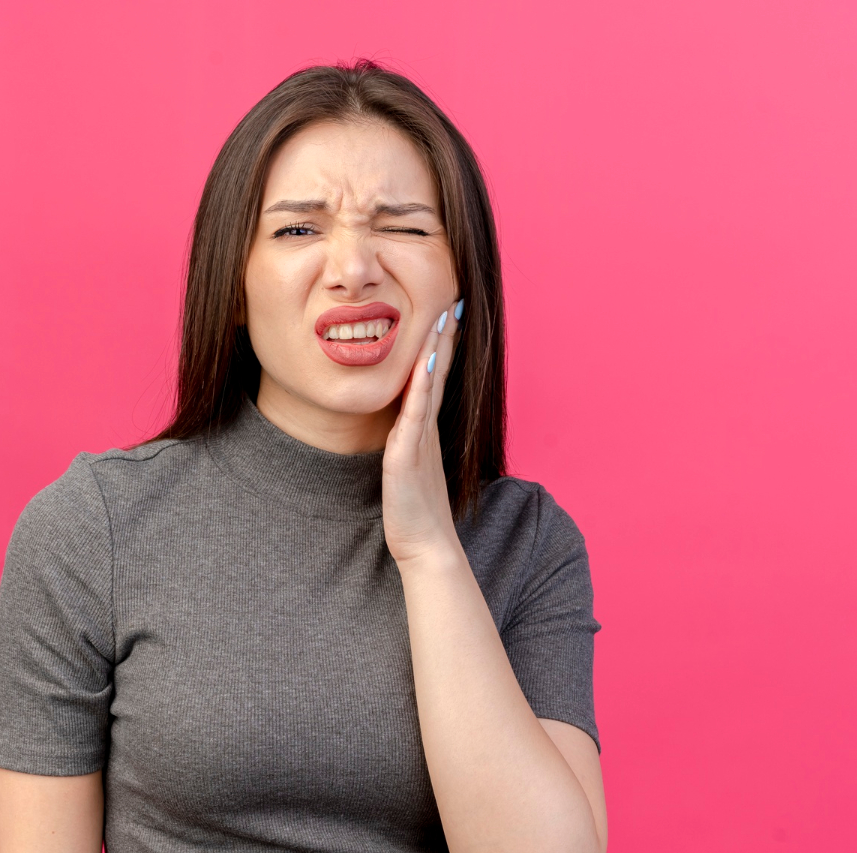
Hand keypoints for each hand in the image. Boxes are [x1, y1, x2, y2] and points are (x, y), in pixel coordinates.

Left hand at [382, 300, 462, 568]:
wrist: (427, 546)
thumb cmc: (416, 512)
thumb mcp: (411, 468)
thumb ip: (408, 444)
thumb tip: (403, 429)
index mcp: (426, 431)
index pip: (434, 380)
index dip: (442, 348)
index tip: (447, 316)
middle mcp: (427, 430)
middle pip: (438, 375)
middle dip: (445, 338)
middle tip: (453, 302)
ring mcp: (420, 441)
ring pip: (429, 388)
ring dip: (437, 352)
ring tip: (443, 320)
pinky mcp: (409, 456)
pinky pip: (415, 416)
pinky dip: (419, 389)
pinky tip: (424, 365)